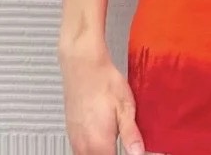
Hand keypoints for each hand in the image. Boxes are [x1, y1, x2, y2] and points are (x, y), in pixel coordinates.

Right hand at [59, 39, 153, 154]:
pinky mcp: (71, 132)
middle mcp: (83, 146)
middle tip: (124, 146)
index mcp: (99, 144)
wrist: (83, 64)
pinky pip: (81, 151)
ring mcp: (75, 140)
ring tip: (114, 143)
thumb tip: (138, 153)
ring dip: (102, 154)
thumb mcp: (125, 106)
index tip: (132, 152)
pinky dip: (92, 151)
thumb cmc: (103, 80)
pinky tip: (101, 141)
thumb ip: (131, 133)